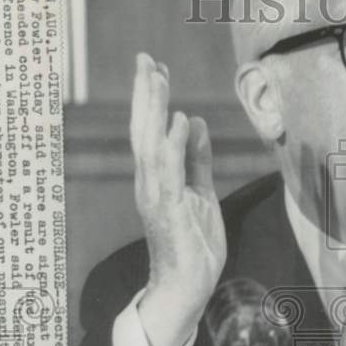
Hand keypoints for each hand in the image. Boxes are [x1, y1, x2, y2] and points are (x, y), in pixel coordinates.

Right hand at [130, 52, 226, 345]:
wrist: (187, 286)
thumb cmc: (193, 243)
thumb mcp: (202, 192)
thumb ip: (198, 159)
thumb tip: (197, 122)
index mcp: (157, 178)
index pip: (152, 130)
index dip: (153, 99)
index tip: (156, 68)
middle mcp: (149, 182)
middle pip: (143, 129)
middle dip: (145, 94)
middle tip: (146, 59)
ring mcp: (154, 195)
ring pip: (149, 143)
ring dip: (153, 109)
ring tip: (156, 77)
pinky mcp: (166, 209)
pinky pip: (167, 170)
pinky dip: (172, 144)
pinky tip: (179, 120)